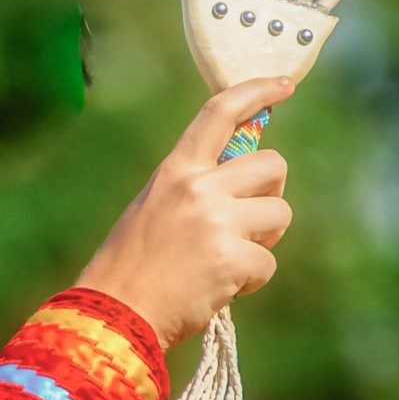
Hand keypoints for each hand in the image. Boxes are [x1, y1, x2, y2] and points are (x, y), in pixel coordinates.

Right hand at [77, 76, 295, 351]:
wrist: (114, 313)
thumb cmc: (131, 267)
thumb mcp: (153, 209)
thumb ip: (194, 189)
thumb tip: (244, 181)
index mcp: (175, 171)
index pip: (219, 113)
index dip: (256, 93)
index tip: (284, 85)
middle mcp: (198, 188)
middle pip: (273, 165)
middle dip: (270, 194)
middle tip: (247, 222)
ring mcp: (218, 222)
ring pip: (280, 214)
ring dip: (263, 239)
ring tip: (227, 261)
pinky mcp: (233, 258)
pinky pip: (268, 262)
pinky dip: (251, 280)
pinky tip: (220, 288)